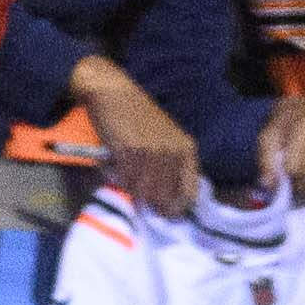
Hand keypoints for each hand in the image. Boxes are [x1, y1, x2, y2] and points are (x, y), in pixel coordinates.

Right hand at [68, 52, 200, 217]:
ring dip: (133, 191)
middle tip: (138, 192)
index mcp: (187, 150)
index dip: (176, 208)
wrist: (113, 92)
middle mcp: (173, 152)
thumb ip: (173, 167)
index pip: (190, 195)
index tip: (163, 211)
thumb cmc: (138, 117)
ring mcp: (152, 153)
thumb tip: (170, 205)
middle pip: (165, 199)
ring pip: (145, 194)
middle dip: (151, 203)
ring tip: (126, 175)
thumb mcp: (166, 139)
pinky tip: (115, 168)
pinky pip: (127, 182)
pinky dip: (119, 181)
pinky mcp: (130, 152)